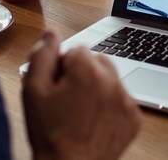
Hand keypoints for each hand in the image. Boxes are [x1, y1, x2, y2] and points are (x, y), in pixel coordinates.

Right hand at [23, 31, 140, 159]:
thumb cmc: (50, 134)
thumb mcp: (33, 90)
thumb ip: (42, 55)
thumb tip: (51, 33)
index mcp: (88, 71)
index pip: (77, 50)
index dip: (63, 68)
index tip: (57, 88)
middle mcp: (113, 82)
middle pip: (97, 61)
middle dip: (83, 73)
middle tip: (68, 99)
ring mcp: (127, 101)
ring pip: (111, 79)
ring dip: (98, 87)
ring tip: (81, 111)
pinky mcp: (134, 118)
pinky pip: (122, 99)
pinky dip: (110, 105)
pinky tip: (94, 121)